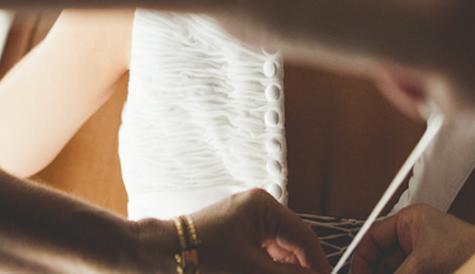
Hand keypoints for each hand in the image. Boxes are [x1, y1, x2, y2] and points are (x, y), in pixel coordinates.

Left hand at [184, 189, 330, 273]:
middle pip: (293, 248)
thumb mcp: (249, 269)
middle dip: (299, 270)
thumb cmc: (197, 256)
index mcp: (264, 207)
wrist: (157, 258)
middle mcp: (259, 211)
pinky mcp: (238, 241)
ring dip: (283, 271)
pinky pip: (264, 258)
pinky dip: (269, 271)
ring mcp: (248, 226)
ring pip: (280, 256)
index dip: (318, 265)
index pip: (304, 238)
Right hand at [349, 205, 474, 273]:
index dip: (362, 258)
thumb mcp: (422, 261)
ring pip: (395, 267)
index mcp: (408, 221)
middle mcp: (413, 235)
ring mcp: (421, 253)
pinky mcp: (430, 267)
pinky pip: (408, 272)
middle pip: (382, 257)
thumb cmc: (467, 247)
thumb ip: (398, 272)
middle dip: (376, 269)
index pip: (373, 237)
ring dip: (389, 273)